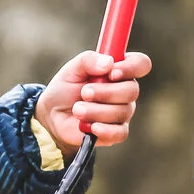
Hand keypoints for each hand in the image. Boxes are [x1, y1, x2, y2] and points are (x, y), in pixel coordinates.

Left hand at [35, 51, 151, 150]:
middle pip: (132, 90)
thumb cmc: (65, 88)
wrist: (53, 116)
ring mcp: (123, 112)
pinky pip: (120, 132)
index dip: (131, 67)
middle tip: (84, 93)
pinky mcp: (116, 132)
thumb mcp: (71, 70)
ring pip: (122, 111)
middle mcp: (125, 90)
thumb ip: (88, 60)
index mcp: (118, 70)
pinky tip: (90, 127)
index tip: (111, 73)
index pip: (140, 64)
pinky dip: (104, 130)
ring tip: (77, 110)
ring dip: (95, 110)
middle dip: (105, 92)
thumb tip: (109, 62)